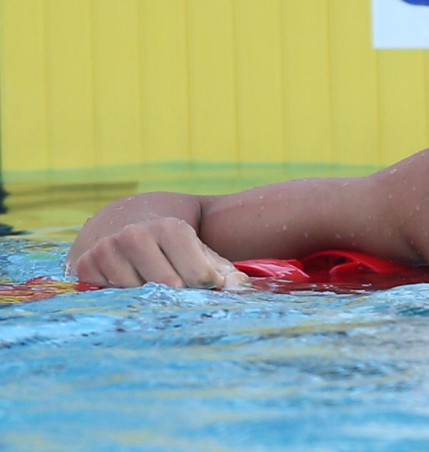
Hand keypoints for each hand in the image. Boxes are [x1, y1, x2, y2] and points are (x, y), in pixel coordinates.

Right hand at [71, 217, 250, 289]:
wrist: (126, 227)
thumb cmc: (175, 249)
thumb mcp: (203, 254)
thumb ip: (226, 273)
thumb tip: (241, 289)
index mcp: (170, 228)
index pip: (198, 276)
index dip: (206, 286)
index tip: (205, 283)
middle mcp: (135, 235)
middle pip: (168, 288)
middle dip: (179, 296)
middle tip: (180, 291)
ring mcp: (107, 250)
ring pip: (138, 296)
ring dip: (149, 299)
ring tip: (154, 287)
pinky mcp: (86, 266)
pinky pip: (111, 299)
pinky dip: (124, 300)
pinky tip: (131, 288)